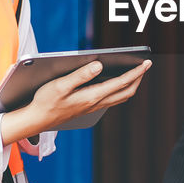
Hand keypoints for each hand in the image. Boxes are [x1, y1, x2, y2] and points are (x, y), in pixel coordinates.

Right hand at [1, 59, 150, 142]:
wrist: (37, 120)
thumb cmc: (46, 101)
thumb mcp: (60, 85)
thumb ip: (80, 75)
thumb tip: (99, 65)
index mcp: (92, 96)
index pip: (120, 83)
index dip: (135, 73)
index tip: (146, 63)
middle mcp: (96, 103)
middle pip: (126, 92)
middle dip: (138, 78)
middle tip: (145, 66)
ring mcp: (93, 107)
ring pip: (120, 97)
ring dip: (130, 84)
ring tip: (135, 72)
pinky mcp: (89, 108)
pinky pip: (111, 99)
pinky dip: (119, 89)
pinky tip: (116, 81)